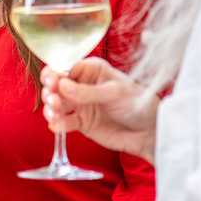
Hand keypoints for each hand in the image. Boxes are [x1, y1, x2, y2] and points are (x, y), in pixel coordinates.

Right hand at [40, 57, 157, 162]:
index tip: (52, 82)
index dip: (54, 74)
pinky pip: (63, 122)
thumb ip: (88, 91)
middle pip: (55, 86)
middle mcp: (81, 85)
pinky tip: (57, 125)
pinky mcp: (80, 122)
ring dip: (51, 108)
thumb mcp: (115, 93)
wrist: (150, 133)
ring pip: (56, 104)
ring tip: (55, 113)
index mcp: (91, 70)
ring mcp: (80, 104)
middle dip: (50, 92)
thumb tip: (62, 86)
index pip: (64, 68)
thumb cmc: (138, 104)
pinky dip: (57, 123)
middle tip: (53, 99)